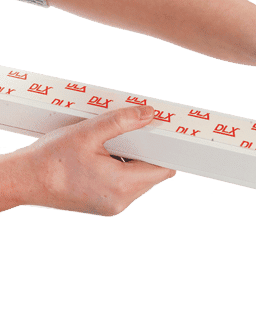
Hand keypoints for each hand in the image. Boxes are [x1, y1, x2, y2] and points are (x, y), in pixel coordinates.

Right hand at [9, 105, 175, 215]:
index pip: (163, 169)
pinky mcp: (105, 204)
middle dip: (147, 152)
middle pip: (153, 173)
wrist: (23, 181)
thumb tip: (149, 113)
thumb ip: (122, 121)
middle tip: (136, 131)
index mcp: (121, 185)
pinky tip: (106, 156)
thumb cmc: (50, 159)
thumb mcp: (88, 133)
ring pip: (140, 179)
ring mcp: (112, 206)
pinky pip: (126, 184)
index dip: (167, 150)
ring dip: (134, 160)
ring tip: (114, 145)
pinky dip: (123, 169)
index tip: (164, 134)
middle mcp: (120, 201)